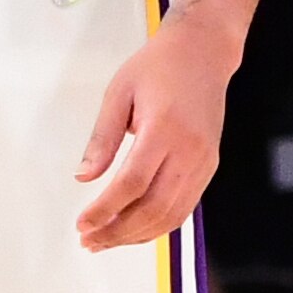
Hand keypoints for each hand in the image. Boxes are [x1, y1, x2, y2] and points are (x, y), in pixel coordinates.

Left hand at [73, 14, 233, 252]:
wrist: (204, 51)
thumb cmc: (160, 65)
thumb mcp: (119, 92)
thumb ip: (102, 138)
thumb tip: (84, 176)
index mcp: (164, 129)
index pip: (132, 184)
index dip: (105, 210)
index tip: (83, 223)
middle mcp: (189, 150)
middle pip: (153, 208)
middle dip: (118, 231)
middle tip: (90, 240)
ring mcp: (204, 161)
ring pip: (171, 215)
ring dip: (137, 235)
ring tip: (107, 240)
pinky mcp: (209, 166)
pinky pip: (185, 207)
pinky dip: (159, 225)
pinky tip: (135, 229)